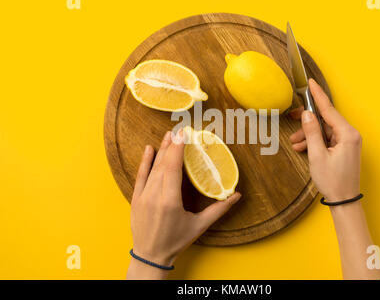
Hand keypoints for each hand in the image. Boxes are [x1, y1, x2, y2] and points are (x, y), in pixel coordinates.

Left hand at [127, 129, 240, 278]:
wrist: (150, 256)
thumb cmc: (176, 241)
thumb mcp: (199, 226)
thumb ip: (219, 209)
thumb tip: (237, 196)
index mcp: (170, 202)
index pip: (173, 169)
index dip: (178, 150)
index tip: (184, 135)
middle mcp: (154, 196)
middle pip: (164, 165)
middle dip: (172, 145)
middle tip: (179, 129)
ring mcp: (142, 197)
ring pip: (153, 168)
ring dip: (161, 150)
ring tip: (169, 135)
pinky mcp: (135, 199)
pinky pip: (140, 176)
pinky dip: (144, 162)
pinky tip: (149, 149)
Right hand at [289, 79, 361, 201]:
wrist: (344, 200)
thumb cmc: (333, 181)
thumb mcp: (317, 155)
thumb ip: (311, 132)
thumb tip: (306, 114)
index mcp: (347, 134)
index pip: (329, 109)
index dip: (317, 95)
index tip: (310, 83)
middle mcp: (350, 135)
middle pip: (325, 120)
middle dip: (307, 122)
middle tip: (291, 118)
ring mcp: (348, 142)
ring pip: (324, 130)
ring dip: (308, 135)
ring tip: (295, 143)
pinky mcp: (344, 148)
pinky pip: (327, 139)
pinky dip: (314, 142)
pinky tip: (302, 148)